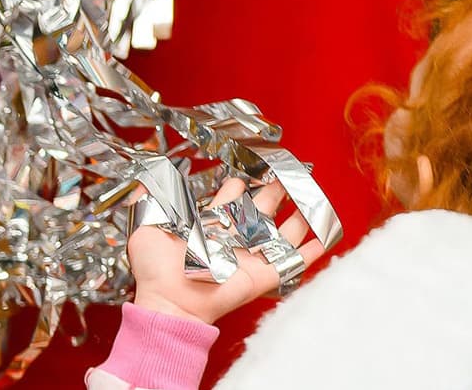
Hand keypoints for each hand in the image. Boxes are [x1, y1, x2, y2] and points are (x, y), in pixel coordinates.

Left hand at [127, 177, 327, 324]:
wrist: (170, 301)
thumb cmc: (156, 271)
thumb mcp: (146, 227)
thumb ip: (148, 201)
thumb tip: (147, 177)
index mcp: (209, 228)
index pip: (230, 202)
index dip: (238, 185)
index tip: (246, 171)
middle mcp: (233, 240)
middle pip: (262, 212)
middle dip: (275, 192)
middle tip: (287, 174)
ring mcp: (250, 258)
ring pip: (282, 234)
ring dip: (299, 216)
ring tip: (312, 197)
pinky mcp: (263, 276)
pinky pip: (292, 263)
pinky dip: (310, 253)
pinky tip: (324, 238)